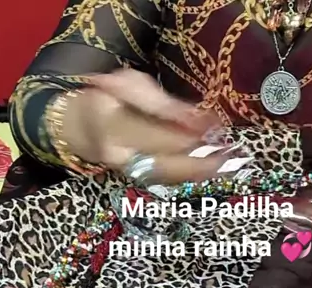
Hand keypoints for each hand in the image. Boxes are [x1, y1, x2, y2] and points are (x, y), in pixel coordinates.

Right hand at [61, 69, 228, 182]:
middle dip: (203, 162)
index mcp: (115, 127)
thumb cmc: (104, 99)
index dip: (191, 133)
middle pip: (170, 165)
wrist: (79, 128)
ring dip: (201, 172)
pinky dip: (191, 173)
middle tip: (232, 157)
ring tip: (228, 165)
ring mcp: (131, 173)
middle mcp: (123, 158)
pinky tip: (210, 167)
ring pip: (171, 178)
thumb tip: (195, 116)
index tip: (216, 126)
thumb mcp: (127, 85)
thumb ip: (161, 103)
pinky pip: (168, 179)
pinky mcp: (139, 179)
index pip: (161, 135)